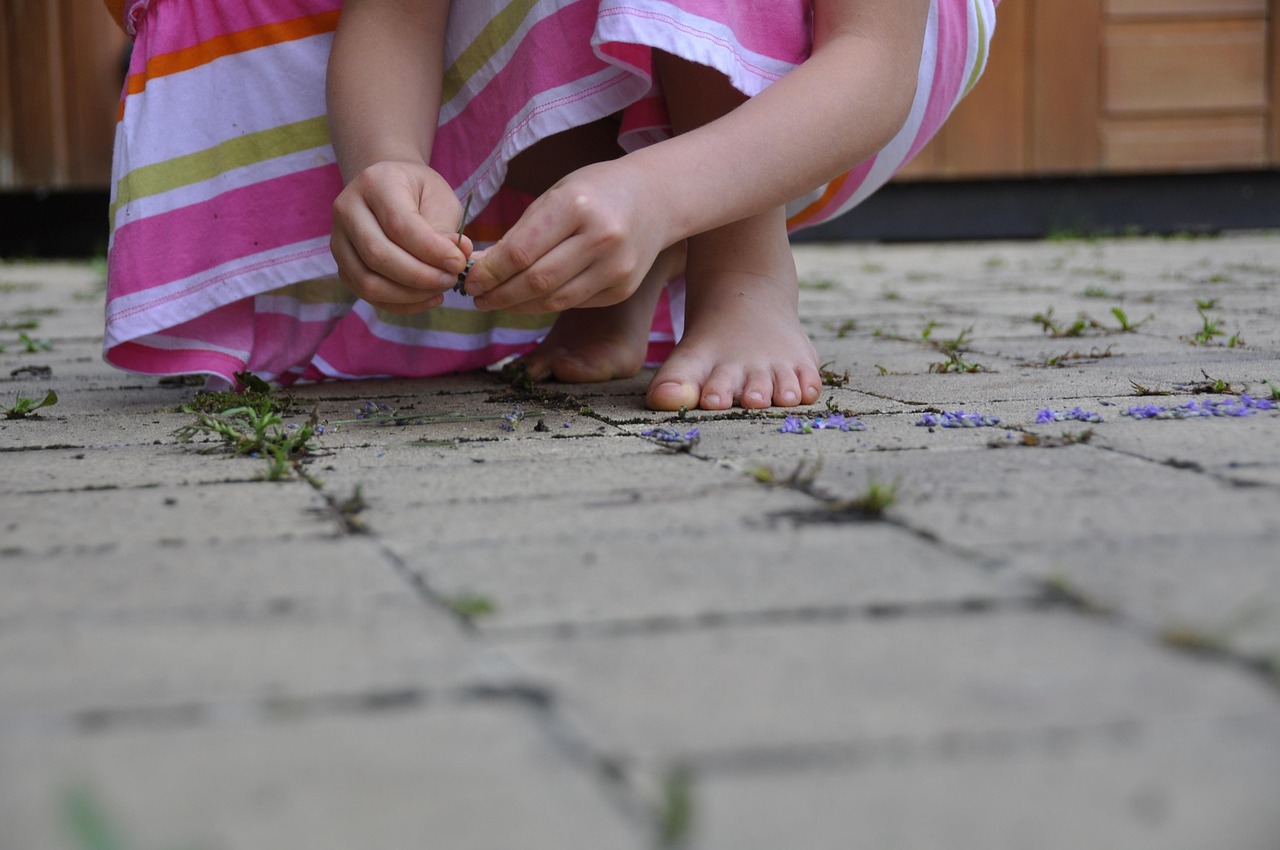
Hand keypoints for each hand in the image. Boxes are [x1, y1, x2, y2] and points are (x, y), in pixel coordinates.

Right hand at [331, 161, 471, 313]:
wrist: (389, 189)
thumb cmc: (419, 193)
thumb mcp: (439, 198)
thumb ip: (446, 229)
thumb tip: (457, 259)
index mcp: (375, 183)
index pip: (399, 225)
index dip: (431, 251)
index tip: (459, 263)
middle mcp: (348, 210)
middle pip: (378, 255)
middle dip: (421, 276)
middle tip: (451, 279)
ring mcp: (339, 240)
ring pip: (368, 281)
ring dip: (410, 295)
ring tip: (440, 289)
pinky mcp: (342, 266)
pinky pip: (367, 295)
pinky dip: (400, 304)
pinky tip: (427, 298)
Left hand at [464, 159, 670, 313]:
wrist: (656, 198)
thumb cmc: (594, 192)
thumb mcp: (555, 197)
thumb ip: (519, 233)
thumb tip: (480, 269)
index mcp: (576, 206)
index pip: (520, 252)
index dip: (489, 273)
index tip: (469, 280)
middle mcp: (600, 238)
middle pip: (536, 282)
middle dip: (499, 294)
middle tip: (477, 298)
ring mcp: (616, 267)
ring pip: (554, 300)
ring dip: (518, 306)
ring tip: (497, 301)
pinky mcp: (623, 288)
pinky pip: (574, 303)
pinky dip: (546, 303)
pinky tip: (530, 298)